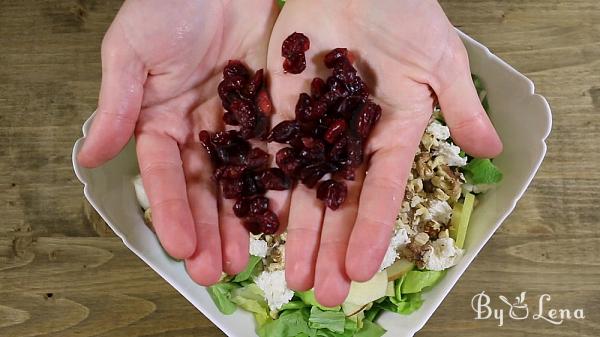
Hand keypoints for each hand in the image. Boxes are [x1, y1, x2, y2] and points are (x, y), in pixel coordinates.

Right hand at [78, 0, 278, 284]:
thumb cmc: (167, 5)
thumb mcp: (131, 52)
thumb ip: (118, 105)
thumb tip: (89, 155)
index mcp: (159, 121)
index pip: (163, 175)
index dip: (170, 211)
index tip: (178, 246)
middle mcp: (196, 131)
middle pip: (203, 188)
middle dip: (207, 230)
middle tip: (214, 270)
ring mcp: (234, 124)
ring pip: (239, 179)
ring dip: (241, 219)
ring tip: (247, 257)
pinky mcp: (268, 112)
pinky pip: (274, 152)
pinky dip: (278, 182)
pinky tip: (282, 214)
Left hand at [266, 0, 501, 305]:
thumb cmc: (405, 13)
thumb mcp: (440, 61)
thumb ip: (462, 105)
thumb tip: (492, 151)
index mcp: (391, 133)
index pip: (381, 190)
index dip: (371, 230)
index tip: (360, 269)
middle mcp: (350, 139)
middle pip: (338, 200)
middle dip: (329, 246)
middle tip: (322, 292)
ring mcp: (314, 125)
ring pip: (301, 184)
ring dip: (295, 230)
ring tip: (291, 273)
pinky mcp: (282, 105)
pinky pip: (270, 148)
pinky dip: (262, 181)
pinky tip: (255, 219)